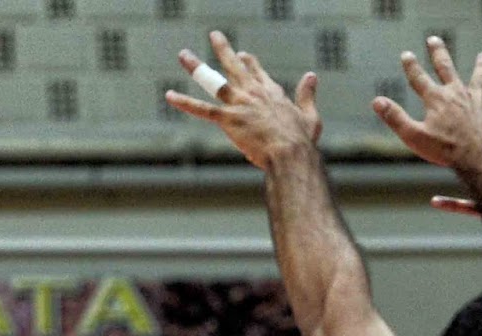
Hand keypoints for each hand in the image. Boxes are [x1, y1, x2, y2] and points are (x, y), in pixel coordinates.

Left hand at [165, 31, 320, 169]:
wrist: (290, 154)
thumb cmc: (302, 141)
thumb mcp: (309, 116)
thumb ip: (307, 95)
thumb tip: (312, 75)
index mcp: (272, 93)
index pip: (257, 72)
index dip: (250, 63)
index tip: (244, 54)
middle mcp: (253, 92)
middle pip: (235, 66)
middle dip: (223, 49)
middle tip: (214, 35)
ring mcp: (239, 104)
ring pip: (213, 81)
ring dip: (196, 66)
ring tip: (183, 54)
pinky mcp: (228, 119)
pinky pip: (202, 109)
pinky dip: (185, 102)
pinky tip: (169, 95)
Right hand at [373, 38, 481, 173]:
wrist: (478, 159)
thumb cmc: (445, 151)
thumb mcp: (414, 137)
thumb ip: (395, 118)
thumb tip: (376, 101)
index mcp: (436, 99)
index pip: (419, 78)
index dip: (411, 66)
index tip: (407, 54)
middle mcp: (457, 94)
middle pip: (446, 68)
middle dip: (438, 53)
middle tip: (434, 39)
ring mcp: (478, 102)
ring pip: (480, 79)